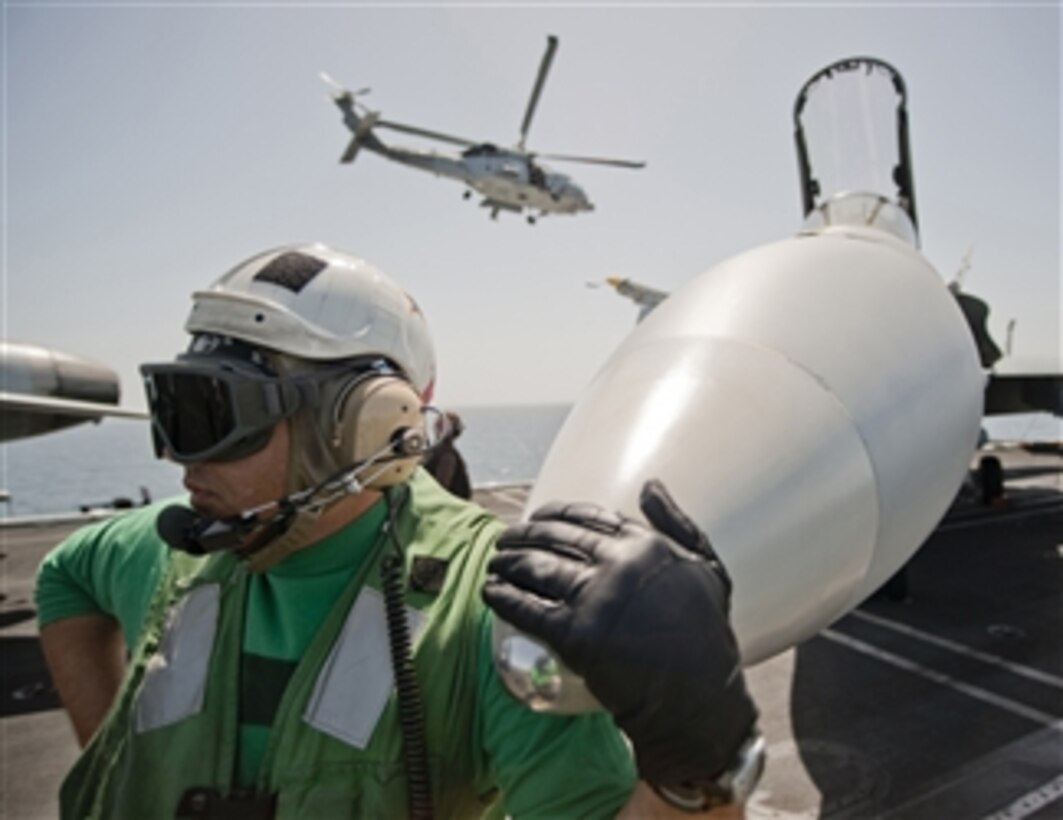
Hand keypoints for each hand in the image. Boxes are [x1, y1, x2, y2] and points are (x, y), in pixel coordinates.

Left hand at [482, 480, 757, 789]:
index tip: (538, 516)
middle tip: (504, 540)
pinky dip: (502, 597)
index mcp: (646, 545)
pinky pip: (526, 608)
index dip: (556, 513)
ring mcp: (595, 598)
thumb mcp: (706, 568)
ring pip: (535, 567)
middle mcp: (618, 564)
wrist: (697, 698)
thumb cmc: (705, 635)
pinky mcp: (574, 634)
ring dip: (507, 562)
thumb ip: (677, 523)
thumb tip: (650, 486)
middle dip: (523, 535)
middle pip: (555, 537)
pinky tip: (490, 592)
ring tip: (494, 563)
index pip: (588, 517)